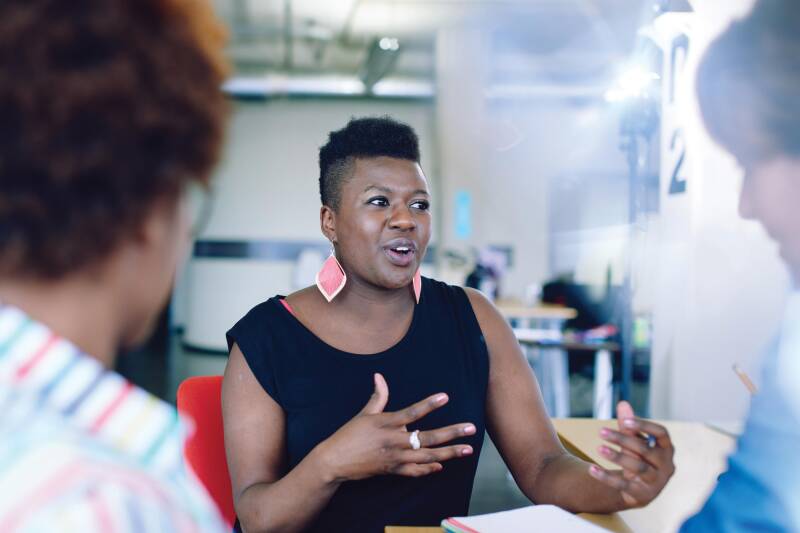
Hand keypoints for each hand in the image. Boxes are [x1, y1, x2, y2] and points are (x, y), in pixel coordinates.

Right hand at [313, 373, 475, 482]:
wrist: (335, 461)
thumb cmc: (349, 435)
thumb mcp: (364, 414)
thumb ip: (378, 396)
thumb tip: (379, 376)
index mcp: (387, 423)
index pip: (412, 412)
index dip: (429, 404)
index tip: (445, 397)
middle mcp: (394, 441)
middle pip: (428, 437)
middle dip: (452, 433)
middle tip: (471, 429)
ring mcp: (395, 457)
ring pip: (427, 456)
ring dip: (449, 453)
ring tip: (467, 450)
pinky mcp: (392, 470)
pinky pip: (415, 471)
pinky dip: (429, 469)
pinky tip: (442, 465)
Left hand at [588, 401, 675, 508]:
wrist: (638, 489)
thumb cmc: (638, 457)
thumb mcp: (633, 441)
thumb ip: (628, 425)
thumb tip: (622, 403)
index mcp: (667, 448)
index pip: (661, 433)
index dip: (644, 426)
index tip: (625, 421)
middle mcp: (666, 466)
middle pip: (645, 450)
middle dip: (623, 439)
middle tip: (601, 431)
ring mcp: (656, 482)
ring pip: (638, 468)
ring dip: (617, 457)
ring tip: (599, 448)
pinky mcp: (643, 496)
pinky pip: (624, 485)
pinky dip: (606, 477)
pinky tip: (591, 469)